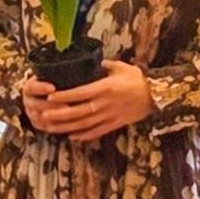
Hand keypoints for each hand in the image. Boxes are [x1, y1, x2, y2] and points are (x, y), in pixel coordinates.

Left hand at [22, 60, 152, 145]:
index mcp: (105, 88)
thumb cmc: (137, 79)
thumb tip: (92, 62)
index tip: (50, 97)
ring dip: (67, 127)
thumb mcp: (120, 67)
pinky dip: (84, 136)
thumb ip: (104, 65)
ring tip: (51, 127)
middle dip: (59, 115)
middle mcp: (105, 103)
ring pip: (84, 124)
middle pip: (78, 112)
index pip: (80, 93)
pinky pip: (97, 132)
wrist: (155, 96)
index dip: (64, 96)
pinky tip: (72, 136)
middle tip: (44, 115)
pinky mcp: (115, 124)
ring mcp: (109, 116)